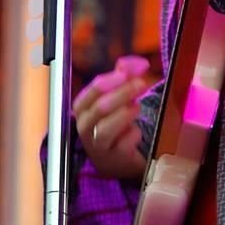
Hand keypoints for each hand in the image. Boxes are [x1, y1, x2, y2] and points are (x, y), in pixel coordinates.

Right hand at [72, 55, 148, 179]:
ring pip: (107, 127)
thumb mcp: (115, 99)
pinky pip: (123, 144)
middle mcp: (85, 128)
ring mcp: (98, 145)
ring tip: (137, 107)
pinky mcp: (113, 159)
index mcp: (82, 109)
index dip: (111, 80)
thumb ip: (122, 79)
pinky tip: (136, 131)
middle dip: (123, 92)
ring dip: (126, 113)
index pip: (92, 91)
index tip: (127, 73)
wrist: (120, 160)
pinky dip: (133, 134)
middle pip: (101, 107)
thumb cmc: (116, 125)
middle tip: (141, 83)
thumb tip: (135, 64)